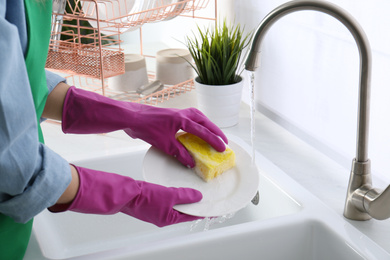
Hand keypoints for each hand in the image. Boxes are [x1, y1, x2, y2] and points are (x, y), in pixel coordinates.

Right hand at [49, 165, 202, 226]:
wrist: (124, 193)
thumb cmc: (142, 198)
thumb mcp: (168, 195)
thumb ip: (184, 196)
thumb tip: (198, 196)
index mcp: (168, 219)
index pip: (192, 216)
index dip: (204, 212)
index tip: (216, 210)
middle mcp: (164, 216)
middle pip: (186, 211)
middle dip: (197, 205)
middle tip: (209, 199)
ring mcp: (158, 209)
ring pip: (178, 204)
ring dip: (187, 199)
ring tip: (197, 191)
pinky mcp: (153, 201)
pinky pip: (169, 198)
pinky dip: (177, 194)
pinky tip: (180, 187)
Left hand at [62, 86, 227, 166]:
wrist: (132, 117)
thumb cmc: (146, 127)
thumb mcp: (164, 144)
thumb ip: (180, 153)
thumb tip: (191, 162)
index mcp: (183, 120)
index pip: (203, 131)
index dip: (214, 141)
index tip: (222, 149)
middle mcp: (183, 114)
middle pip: (205, 121)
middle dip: (216, 131)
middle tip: (224, 141)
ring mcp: (179, 113)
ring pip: (199, 118)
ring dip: (208, 126)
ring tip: (214, 135)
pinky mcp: (174, 115)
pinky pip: (191, 118)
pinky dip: (198, 124)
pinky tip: (196, 131)